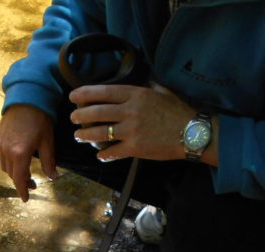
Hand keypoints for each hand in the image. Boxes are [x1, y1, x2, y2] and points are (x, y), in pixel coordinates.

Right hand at [0, 104, 58, 201]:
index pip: (20, 179)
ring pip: (5, 166)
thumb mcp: (48, 142)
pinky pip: (1, 155)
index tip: (26, 199)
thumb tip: (54, 178)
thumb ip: (49, 162)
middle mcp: (7, 151)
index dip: (23, 191)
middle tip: (32, 185)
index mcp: (20, 154)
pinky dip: (9, 162)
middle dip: (21, 183)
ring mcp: (0, 144)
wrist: (26, 96)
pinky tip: (18, 159)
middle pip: (12, 175)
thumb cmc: (40, 118)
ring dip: (14, 173)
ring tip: (25, 173)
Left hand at [68, 84, 217, 164]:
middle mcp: (131, 111)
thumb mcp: (162, 92)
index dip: (86, 94)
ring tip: (78, 136)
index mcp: (136, 94)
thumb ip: (147, 87)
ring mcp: (132, 130)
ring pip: (100, 133)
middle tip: (73, 118)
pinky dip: (104, 155)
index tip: (74, 96)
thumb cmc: (178, 111)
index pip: (104, 91)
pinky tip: (100, 155)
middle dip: (80, 115)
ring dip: (86, 135)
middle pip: (97, 112)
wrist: (192, 133)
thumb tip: (139, 83)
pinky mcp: (135, 148)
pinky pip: (113, 152)